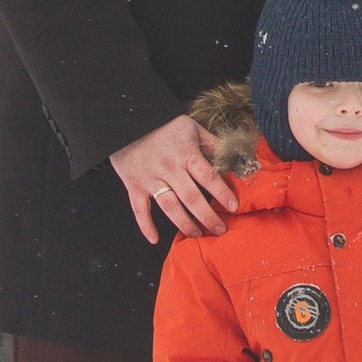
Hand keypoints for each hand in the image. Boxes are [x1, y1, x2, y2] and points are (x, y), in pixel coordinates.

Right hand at [112, 111, 237, 244]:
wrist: (128, 122)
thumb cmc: (163, 125)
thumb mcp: (191, 128)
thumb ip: (211, 143)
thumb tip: (233, 157)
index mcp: (185, 154)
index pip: (208, 177)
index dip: (222, 193)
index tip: (233, 207)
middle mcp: (169, 168)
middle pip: (191, 198)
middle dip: (208, 216)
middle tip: (220, 229)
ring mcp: (150, 179)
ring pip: (169, 206)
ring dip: (184, 223)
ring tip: (197, 234)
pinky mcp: (134, 185)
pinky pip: (139, 209)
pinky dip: (145, 225)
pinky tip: (154, 239)